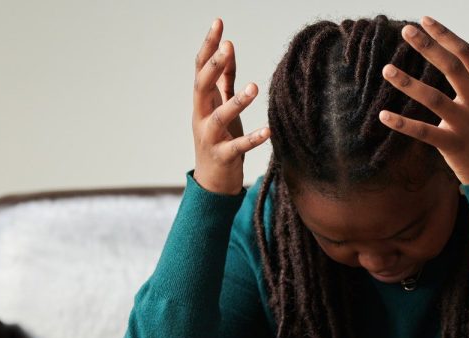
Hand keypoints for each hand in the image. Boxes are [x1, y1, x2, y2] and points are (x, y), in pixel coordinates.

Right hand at [192, 18, 269, 194]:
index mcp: (201, 103)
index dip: (208, 46)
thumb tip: (227, 49)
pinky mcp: (224, 157)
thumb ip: (223, 81)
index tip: (218, 23)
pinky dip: (253, 139)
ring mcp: (210, 138)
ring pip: (219, 117)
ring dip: (236, 102)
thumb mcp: (219, 108)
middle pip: (201, 87)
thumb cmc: (219, 140)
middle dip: (213, 66)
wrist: (211, 184)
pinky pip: (238, 146)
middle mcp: (201, 118)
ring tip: (254, 87)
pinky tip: (268, 131)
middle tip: (227, 46)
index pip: (200, 69)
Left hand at [378, 16, 468, 185]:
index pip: (465, 54)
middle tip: (406, 30)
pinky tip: (383, 114)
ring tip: (386, 69)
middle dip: (428, 46)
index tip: (426, 20)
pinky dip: (403, 124)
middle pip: (451, 67)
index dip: (445, 36)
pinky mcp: (452, 145)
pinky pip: (424, 132)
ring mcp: (465, 124)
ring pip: (434, 98)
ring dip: (408, 83)